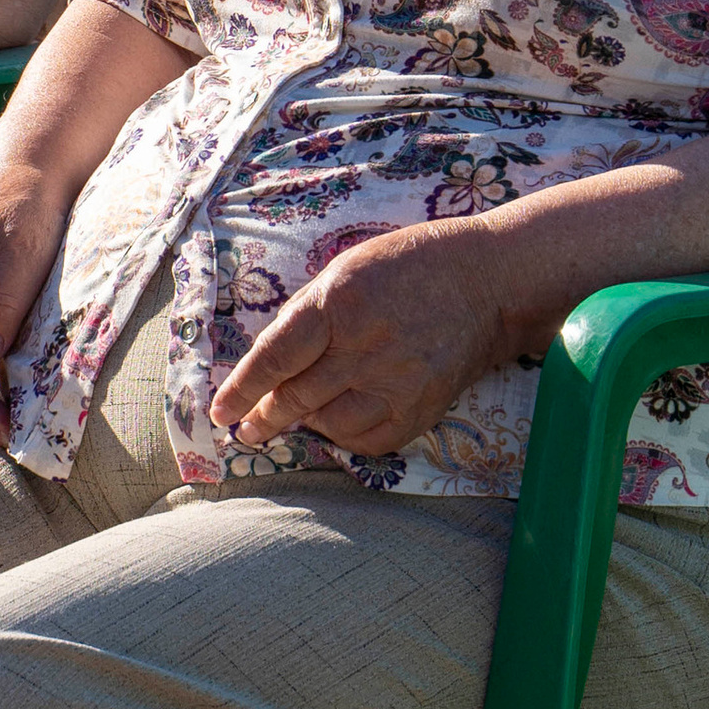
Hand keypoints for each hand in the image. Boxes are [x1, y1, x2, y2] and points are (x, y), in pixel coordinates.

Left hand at [208, 218, 510, 459]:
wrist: (487, 283)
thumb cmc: (407, 268)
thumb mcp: (345, 269)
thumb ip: (305, 314)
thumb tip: (267, 360)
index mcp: (338, 303)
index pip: (274, 358)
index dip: (241, 389)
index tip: (221, 410)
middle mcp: (366, 346)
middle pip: (296, 397)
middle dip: (263, 418)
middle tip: (246, 429)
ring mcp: (397, 381)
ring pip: (328, 424)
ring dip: (302, 426)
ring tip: (291, 420)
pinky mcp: (421, 408)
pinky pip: (368, 440)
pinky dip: (342, 437)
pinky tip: (334, 423)